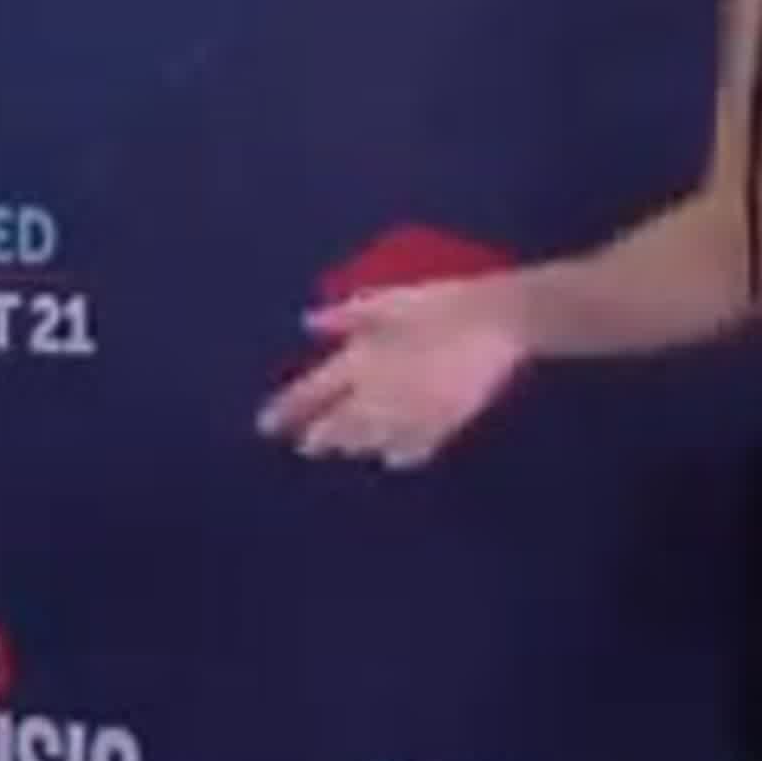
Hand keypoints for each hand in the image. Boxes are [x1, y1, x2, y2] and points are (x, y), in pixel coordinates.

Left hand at [252, 276, 526, 468]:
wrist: (496, 323)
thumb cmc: (439, 304)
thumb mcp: (385, 301)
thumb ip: (345, 316)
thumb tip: (307, 322)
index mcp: (359, 363)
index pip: (312, 394)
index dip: (286, 411)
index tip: (265, 427)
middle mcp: (377, 398)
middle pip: (339, 427)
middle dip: (318, 438)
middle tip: (304, 447)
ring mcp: (410, 416)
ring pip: (371, 443)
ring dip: (352, 447)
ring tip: (342, 451)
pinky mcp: (443, 425)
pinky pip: (413, 450)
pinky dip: (398, 456)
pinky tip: (393, 459)